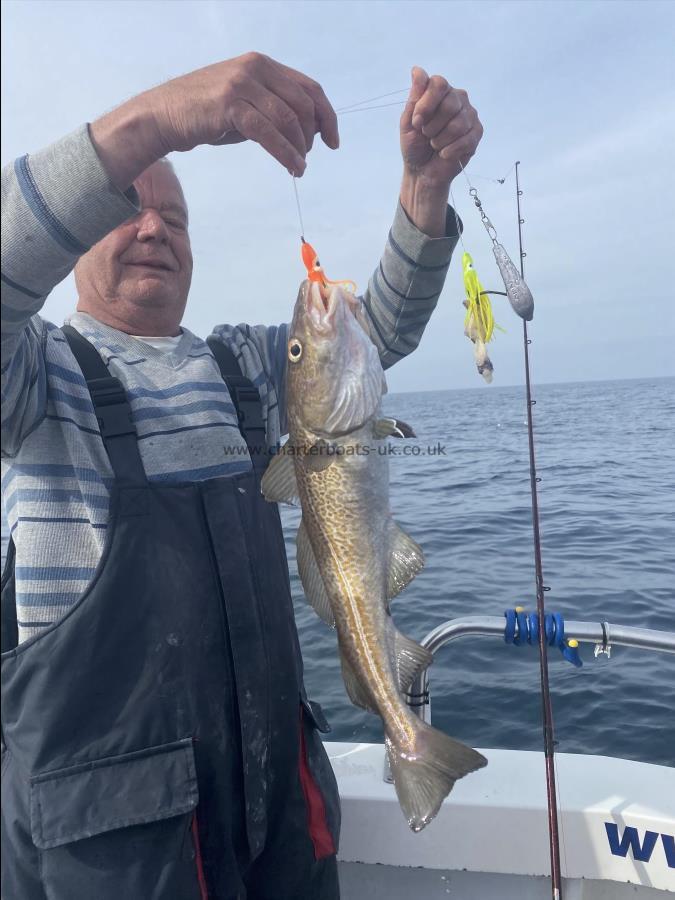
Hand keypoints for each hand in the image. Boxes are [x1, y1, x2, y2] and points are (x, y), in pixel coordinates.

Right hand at [91, 52, 338, 188]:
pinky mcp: (230, 105)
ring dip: (300, 148)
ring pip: (288, 119)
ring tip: (299, 168)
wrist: (162, 115)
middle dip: (312, 135)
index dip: (327, 115)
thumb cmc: (204, 113)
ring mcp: (242, 84)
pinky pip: (268, 132)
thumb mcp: (244, 103)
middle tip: (307, 157)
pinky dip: (286, 153)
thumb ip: (271, 109)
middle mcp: (255, 68)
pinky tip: (292, 167)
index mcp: (262, 64)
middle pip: (303, 104)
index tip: (333, 140)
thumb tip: (302, 131)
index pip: (308, 88)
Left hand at [400, 67, 482, 185]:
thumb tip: (417, 70)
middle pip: (450, 104)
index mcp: (440, 92)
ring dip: (440, 140)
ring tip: (435, 144)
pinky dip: (449, 150)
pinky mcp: (476, 133)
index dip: (425, 104)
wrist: (422, 171)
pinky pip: (466, 139)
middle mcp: (458, 99)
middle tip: (426, 135)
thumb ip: (414, 98)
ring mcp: (470, 115)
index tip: (416, 122)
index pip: (438, 84)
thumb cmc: (415, 145)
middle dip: (432, 126)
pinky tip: (444, 154)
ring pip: (458, 124)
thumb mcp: (407, 122)